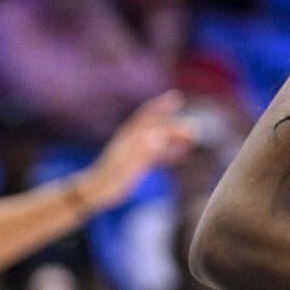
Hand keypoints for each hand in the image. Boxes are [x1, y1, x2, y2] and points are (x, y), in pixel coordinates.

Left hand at [75, 91, 194, 210]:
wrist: (95, 192)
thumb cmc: (110, 179)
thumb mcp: (127, 165)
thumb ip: (143, 150)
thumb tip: (159, 135)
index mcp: (129, 137)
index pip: (148, 117)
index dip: (161, 106)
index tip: (176, 97)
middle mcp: (132, 140)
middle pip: (156, 127)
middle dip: (174, 127)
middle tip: (193, 131)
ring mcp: (134, 151)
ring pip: (158, 139)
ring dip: (174, 138)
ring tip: (191, 140)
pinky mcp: (136, 163)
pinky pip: (157, 154)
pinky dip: (170, 152)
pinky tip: (180, 157)